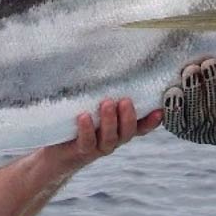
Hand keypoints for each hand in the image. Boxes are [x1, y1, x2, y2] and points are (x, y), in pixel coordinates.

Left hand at [47, 98, 161, 169]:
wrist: (55, 154)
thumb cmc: (76, 124)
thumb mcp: (92, 108)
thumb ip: (102, 94)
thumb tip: (107, 62)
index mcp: (119, 129)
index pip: (141, 126)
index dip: (152, 121)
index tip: (161, 109)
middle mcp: (113, 139)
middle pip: (128, 132)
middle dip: (128, 116)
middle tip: (126, 100)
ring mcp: (98, 147)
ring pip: (110, 138)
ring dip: (110, 121)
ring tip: (106, 104)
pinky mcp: (80, 151)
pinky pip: (87, 143)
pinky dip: (87, 130)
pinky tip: (84, 116)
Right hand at [163, 58, 215, 144]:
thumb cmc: (203, 91)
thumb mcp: (184, 89)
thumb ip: (175, 79)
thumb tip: (160, 51)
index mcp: (182, 126)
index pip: (174, 121)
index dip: (173, 108)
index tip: (173, 90)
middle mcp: (201, 132)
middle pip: (196, 113)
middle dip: (193, 90)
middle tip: (191, 69)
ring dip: (214, 84)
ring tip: (211, 63)